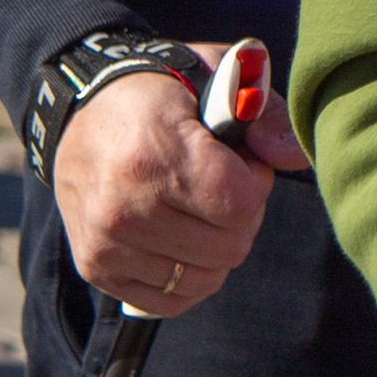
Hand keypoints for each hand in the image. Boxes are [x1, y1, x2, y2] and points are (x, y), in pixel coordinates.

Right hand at [49, 44, 309, 315]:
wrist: (81, 109)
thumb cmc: (159, 93)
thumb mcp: (215, 75)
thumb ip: (267, 111)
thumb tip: (295, 157)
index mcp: (155, 156)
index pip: (240, 205)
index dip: (254, 182)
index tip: (239, 160)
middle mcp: (124, 207)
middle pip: (229, 248)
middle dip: (239, 217)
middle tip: (218, 185)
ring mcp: (106, 244)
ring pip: (204, 279)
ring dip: (214, 248)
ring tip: (195, 208)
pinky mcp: (95, 268)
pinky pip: (170, 300)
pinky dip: (186, 276)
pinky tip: (179, 237)